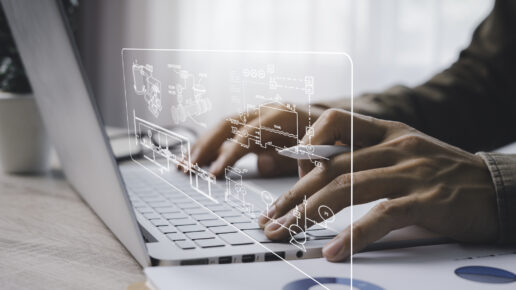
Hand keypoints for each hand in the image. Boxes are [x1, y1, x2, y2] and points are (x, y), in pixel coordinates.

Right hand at [189, 105, 317, 176]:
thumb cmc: (328, 136)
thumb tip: (262, 164)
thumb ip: (291, 157)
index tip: (215, 174)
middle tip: (187, 169)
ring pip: (222, 128)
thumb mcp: (317, 148)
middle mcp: (265, 110)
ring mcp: (257, 115)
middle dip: (204, 147)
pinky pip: (226, 134)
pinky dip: (211, 147)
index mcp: (281, 115)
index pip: (248, 134)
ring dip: (201, 146)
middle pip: (227, 125)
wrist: (333, 119)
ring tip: (182, 167)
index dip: (229, 154)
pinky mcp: (252, 124)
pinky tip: (196, 160)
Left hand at [258, 108, 497, 260]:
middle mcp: (394, 146)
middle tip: (270, 218)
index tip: (281, 175)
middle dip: (293, 195)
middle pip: (329, 166)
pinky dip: (353, 235)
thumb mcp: (404, 153)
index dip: (301, 147)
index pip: (332, 125)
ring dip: (309, 213)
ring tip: (285, 233)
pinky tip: (334, 251)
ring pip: (346, 187)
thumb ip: (367, 157)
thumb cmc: (445, 174)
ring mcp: (410, 172)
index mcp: (386, 131)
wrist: (500, 187)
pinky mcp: (426, 201)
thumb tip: (323, 175)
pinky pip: (381, 216)